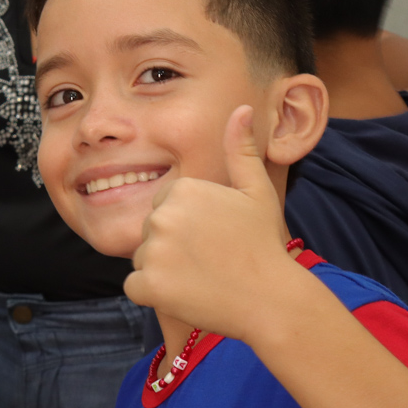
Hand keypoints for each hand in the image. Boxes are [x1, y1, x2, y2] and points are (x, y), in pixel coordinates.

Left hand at [124, 106, 303, 340]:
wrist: (271, 299)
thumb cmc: (264, 244)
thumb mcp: (257, 190)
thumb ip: (241, 149)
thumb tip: (243, 108)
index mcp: (184, 188)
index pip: (164, 207)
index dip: (188, 226)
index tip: (214, 239)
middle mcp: (163, 215)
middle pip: (150, 232)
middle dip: (172, 247)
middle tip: (210, 260)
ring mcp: (153, 251)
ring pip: (142, 260)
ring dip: (163, 272)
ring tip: (201, 278)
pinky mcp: (147, 285)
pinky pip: (136, 288)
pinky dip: (155, 295)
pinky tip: (186, 295)